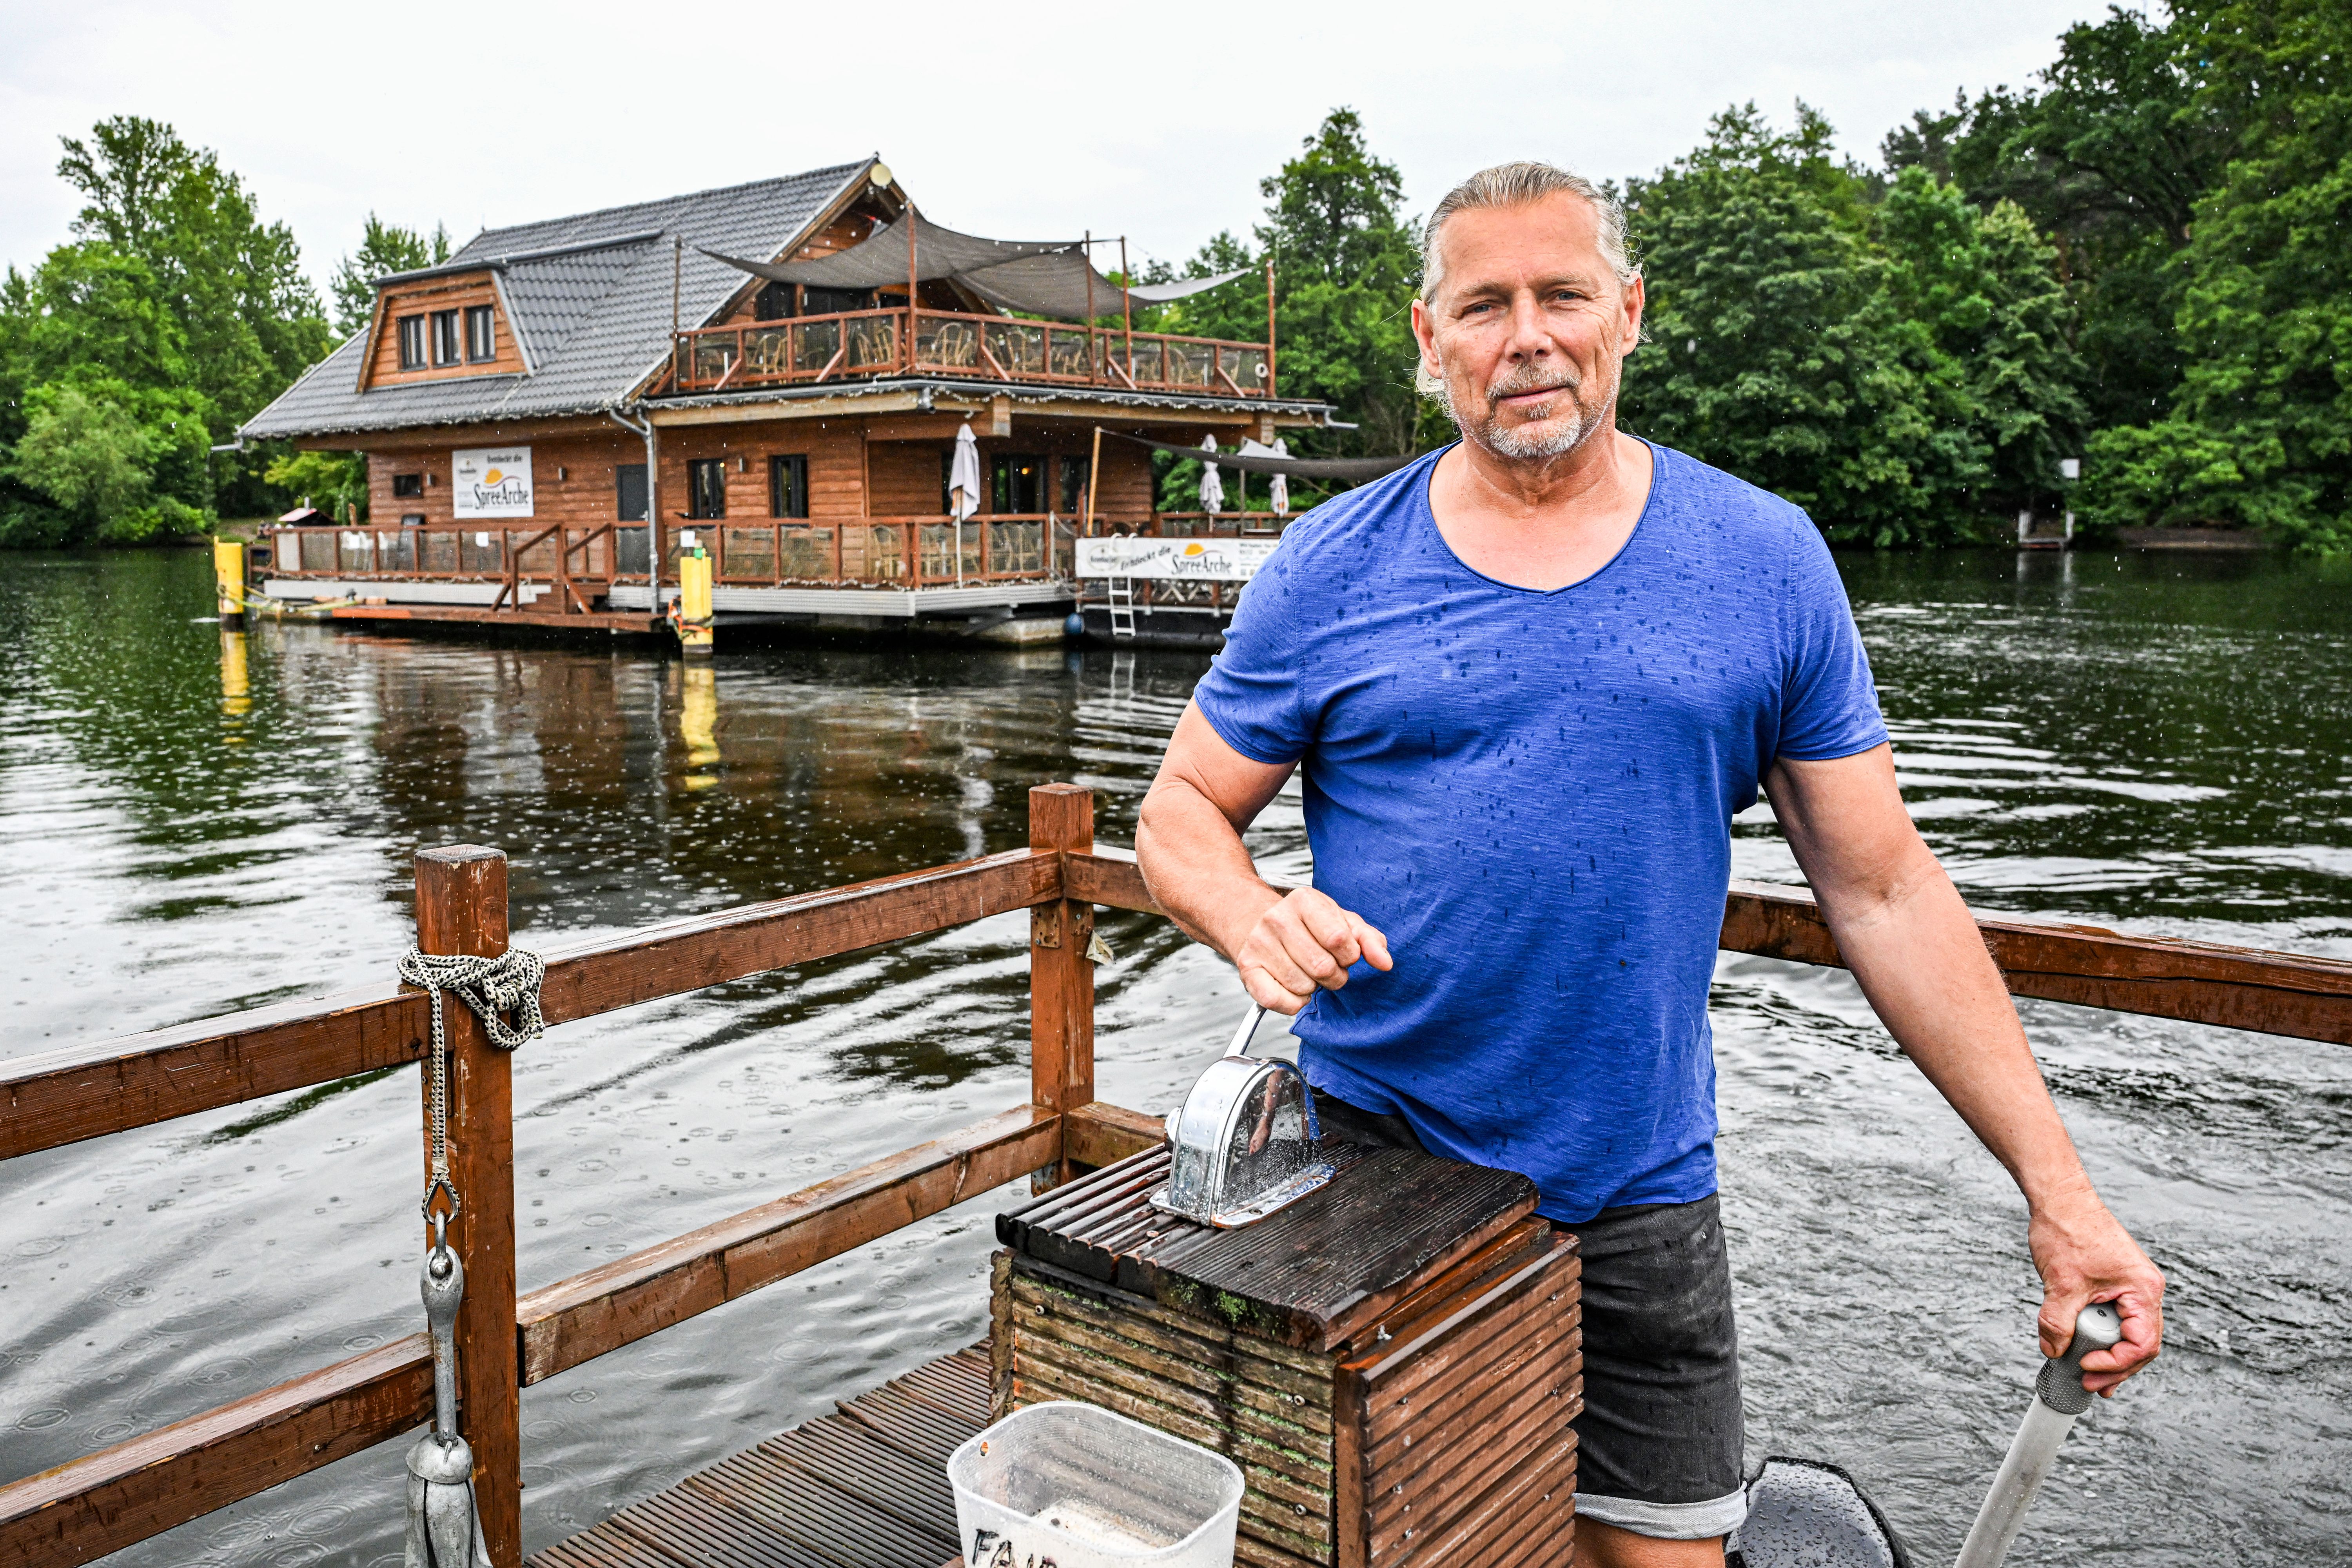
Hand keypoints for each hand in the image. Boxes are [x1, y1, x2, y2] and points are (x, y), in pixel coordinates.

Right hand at [1233, 887, 1391, 1013]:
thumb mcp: (1343, 923)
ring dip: (1313, 987)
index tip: (1345, 954)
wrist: (1258, 924)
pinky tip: (1293, 987)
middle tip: (1327, 968)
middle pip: (1322, 967)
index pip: (1339, 939)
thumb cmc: (1308, 926)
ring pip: (1303, 986)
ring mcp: (1259, 943)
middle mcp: (1277, 919)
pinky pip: (1278, 1000)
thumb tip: (1384, 963)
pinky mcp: (1247, 969)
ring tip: (1307, 972)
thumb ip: (1369, 940)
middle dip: (1334, 975)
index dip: (1349, 955)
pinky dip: (1293, 1002)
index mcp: (1305, 901)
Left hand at [2028, 1184, 2164, 1394]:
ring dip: (2111, 1356)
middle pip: (2141, 1344)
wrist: (2059, 1197)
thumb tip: (2053, 1351)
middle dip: (2116, 1368)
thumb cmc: (2067, 1229)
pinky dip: (2103, 1337)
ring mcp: (2131, 1286)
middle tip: (2090, 1385)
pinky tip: (2089, 1351)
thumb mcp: (2061, 1283)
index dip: (2116, 1363)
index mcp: (2142, 1290)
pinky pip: (2116, 1318)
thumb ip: (2058, 1322)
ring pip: (2129, 1333)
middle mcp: (2144, 1289)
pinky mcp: (2115, 1283)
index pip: (2142, 1344)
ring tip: (2091, 1378)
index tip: (2085, 1367)